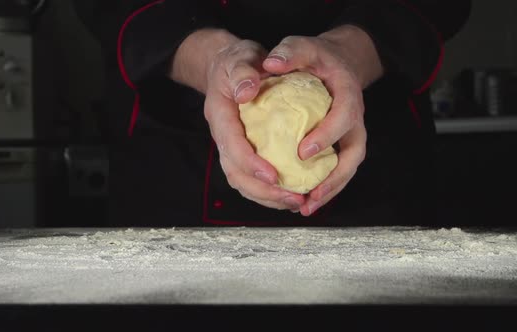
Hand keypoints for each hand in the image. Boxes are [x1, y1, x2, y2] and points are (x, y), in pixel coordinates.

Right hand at [203, 38, 305, 210]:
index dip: (251, 164)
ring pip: (243, 182)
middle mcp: (223, 137)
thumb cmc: (238, 61)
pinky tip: (291, 194)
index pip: (232, 146)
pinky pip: (251, 179)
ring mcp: (231, 147)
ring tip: (296, 202)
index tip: (273, 176)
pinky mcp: (242, 152)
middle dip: (263, 191)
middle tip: (292, 198)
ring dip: (268, 197)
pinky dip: (270, 192)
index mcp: (220, 116)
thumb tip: (246, 92)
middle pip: (236, 174)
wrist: (230, 67)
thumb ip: (243, 72)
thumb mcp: (241, 57)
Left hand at [263, 25, 383, 216]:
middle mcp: (355, 120)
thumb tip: (270, 63)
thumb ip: (291, 52)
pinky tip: (303, 200)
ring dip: (329, 191)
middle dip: (333, 179)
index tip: (302, 152)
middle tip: (310, 196)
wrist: (338, 63)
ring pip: (347, 169)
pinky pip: (336, 170)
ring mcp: (350, 135)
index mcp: (348, 96)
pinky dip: (323, 187)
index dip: (326, 136)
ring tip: (305, 207)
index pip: (342, 118)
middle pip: (352, 155)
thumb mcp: (304, 46)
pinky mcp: (341, 145)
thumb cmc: (319, 56)